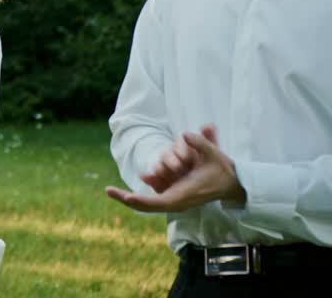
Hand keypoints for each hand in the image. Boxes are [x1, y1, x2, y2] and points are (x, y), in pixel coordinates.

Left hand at [105, 125, 245, 212]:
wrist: (232, 183)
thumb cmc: (222, 169)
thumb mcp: (215, 154)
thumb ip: (202, 143)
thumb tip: (185, 133)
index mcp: (184, 196)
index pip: (158, 202)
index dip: (141, 200)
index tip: (127, 196)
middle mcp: (176, 201)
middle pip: (147, 205)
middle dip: (127, 200)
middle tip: (108, 191)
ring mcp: (174, 200)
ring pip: (148, 202)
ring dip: (131, 198)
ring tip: (111, 191)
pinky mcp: (174, 196)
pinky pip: (154, 197)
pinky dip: (140, 193)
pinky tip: (127, 187)